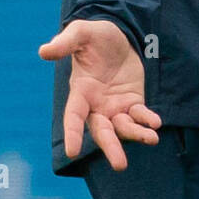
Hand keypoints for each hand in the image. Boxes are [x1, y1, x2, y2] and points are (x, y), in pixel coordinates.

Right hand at [39, 18, 161, 170]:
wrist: (119, 36)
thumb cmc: (96, 36)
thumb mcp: (82, 33)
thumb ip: (66, 42)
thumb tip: (43, 51)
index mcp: (80, 92)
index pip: (74, 116)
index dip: (72, 133)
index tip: (73, 152)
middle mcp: (96, 105)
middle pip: (101, 131)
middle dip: (111, 147)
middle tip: (120, 165)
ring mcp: (115, 105)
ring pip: (122, 127)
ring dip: (135, 135)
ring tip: (151, 138)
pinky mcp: (132, 101)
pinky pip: (139, 115)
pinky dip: (146, 120)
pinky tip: (155, 123)